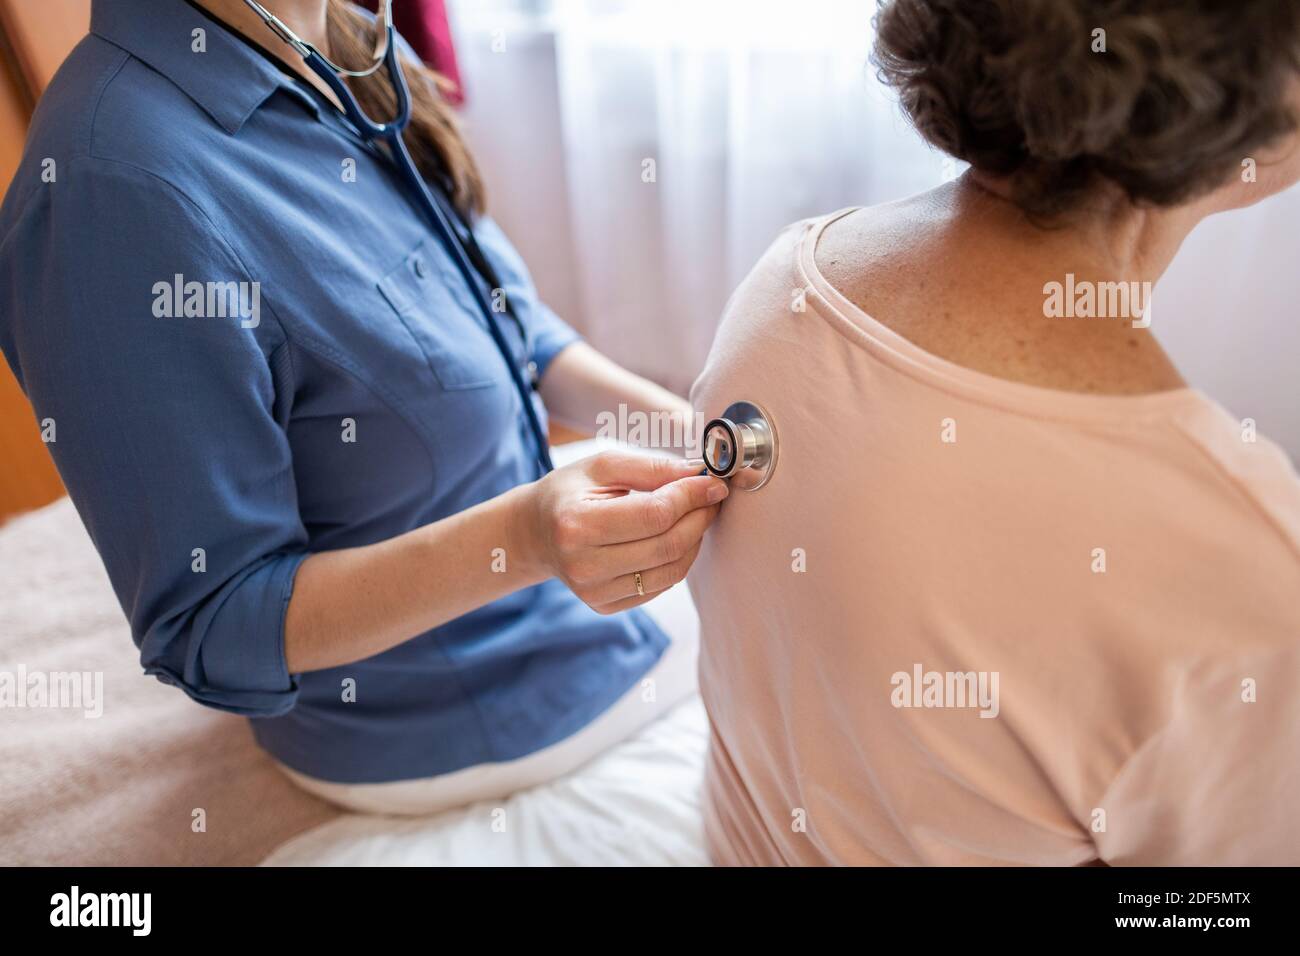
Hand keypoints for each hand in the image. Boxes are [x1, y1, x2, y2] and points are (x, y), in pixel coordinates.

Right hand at [513, 451, 727, 612]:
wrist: (536, 533)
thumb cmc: (570, 493)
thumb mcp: (603, 466)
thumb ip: (652, 468)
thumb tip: (700, 474)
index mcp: (577, 523)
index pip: (653, 515)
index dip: (691, 497)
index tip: (714, 482)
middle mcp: (583, 565)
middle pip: (667, 545)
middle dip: (700, 517)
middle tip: (712, 497)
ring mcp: (593, 591)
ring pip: (671, 571)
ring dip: (695, 540)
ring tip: (697, 515)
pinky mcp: (605, 606)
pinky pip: (661, 586)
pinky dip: (678, 560)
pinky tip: (676, 537)